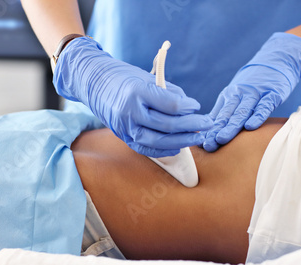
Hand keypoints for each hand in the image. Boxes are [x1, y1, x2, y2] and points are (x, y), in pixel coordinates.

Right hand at [54, 37, 212, 157]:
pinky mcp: (123, 137)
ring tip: (198, 137)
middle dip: (192, 126)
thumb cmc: (123, 77)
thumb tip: (189, 107)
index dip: (188, 107)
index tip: (197, 106)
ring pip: (159, 141)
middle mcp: (130, 112)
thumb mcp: (146, 76)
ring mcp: (125, 127)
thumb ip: (169, 91)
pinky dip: (164, 151)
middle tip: (207, 124)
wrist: (93, 82)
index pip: (171, 105)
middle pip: (168, 125)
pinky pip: (146, 149)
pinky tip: (179, 147)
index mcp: (137, 92)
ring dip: (182, 141)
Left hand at [203, 33, 300, 151]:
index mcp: (229, 95)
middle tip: (208, 145)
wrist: (278, 59)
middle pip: (227, 115)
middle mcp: (240, 94)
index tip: (201, 145)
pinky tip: (250, 126)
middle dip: (216, 131)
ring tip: (222, 138)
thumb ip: (223, 111)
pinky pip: (264, 106)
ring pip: (242, 112)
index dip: (210, 131)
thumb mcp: (236, 94)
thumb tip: (205, 129)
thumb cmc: (255, 82)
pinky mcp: (272, 93)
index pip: (218, 116)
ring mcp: (256, 93)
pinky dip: (257, 116)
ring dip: (231, 126)